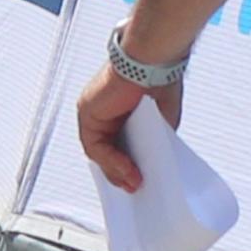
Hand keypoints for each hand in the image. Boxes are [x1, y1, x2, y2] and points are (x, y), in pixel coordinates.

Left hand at [73, 61, 178, 190]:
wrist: (154, 61)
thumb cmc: (161, 80)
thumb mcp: (163, 118)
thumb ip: (157, 137)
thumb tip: (157, 159)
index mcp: (119, 108)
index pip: (117, 142)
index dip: (125, 164)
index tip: (137, 181)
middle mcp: (102, 110)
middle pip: (106, 149)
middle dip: (120, 173)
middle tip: (135, 189)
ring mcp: (92, 112)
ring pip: (99, 152)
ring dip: (116, 172)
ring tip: (135, 185)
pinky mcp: (88, 113)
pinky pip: (96, 147)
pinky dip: (112, 162)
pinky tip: (128, 173)